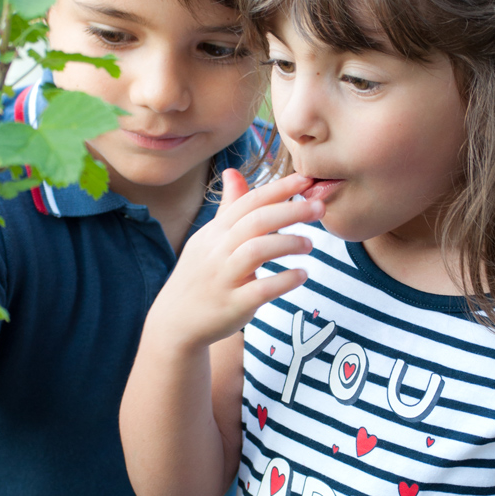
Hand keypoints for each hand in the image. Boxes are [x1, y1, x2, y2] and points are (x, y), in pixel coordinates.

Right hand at [150, 169, 322, 349]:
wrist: (175, 323)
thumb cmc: (199, 276)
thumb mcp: (208, 239)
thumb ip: (228, 208)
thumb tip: (233, 172)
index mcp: (215, 232)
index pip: (248, 202)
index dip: (278, 189)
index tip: (305, 179)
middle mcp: (217, 251)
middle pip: (255, 222)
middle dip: (290, 210)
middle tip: (319, 208)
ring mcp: (224, 279)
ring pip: (256, 251)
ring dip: (288, 243)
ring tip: (310, 244)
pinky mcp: (233, 305)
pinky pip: (261, 290)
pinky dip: (284, 280)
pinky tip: (302, 275)